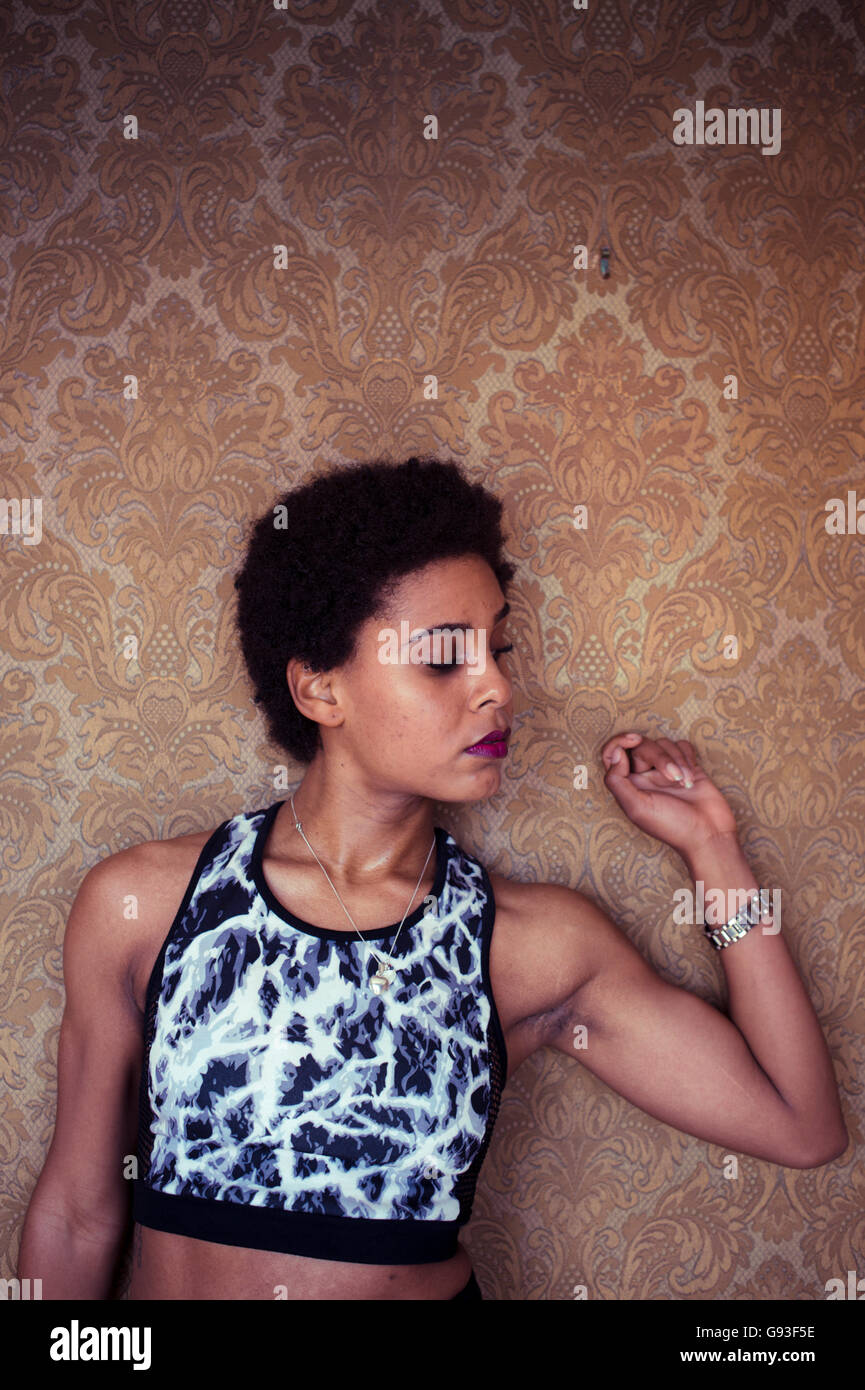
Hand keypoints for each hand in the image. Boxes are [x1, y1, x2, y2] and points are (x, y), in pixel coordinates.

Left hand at [601, 733, 738, 858]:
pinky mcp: (687, 767)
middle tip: (673, 778)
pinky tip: (692, 775)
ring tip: (686, 784)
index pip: (612, 753)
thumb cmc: (672, 827)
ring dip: (678, 760)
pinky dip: (687, 756)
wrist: (709, 835)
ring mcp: (666, 771)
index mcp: (628, 785)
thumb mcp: (636, 808)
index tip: (634, 740)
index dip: (620, 741)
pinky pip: (682, 746)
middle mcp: (644, 776)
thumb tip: (615, 754)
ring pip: (664, 743)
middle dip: (660, 757)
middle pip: (643, 746)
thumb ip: (617, 780)